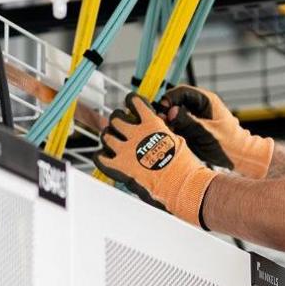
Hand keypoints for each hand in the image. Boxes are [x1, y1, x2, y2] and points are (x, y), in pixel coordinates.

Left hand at [96, 93, 217, 227]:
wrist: (181, 185)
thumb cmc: (184, 165)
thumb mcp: (178, 140)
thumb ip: (163, 131)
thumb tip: (160, 125)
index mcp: (151, 124)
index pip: (134, 101)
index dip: (132, 101)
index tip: (131, 103)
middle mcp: (136, 133)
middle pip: (116, 118)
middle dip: (117, 120)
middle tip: (120, 126)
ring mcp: (125, 150)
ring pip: (106, 135)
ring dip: (109, 137)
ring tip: (112, 141)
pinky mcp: (119, 167)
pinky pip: (100, 157)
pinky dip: (100, 157)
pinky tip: (105, 158)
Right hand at [160, 85, 273, 178]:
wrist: (240, 158)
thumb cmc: (229, 144)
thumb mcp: (206, 133)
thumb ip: (188, 122)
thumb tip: (170, 111)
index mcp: (206, 101)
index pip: (182, 91)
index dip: (170, 98)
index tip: (162, 109)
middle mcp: (200, 107)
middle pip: (176, 102)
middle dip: (166, 110)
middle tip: (160, 121)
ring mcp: (196, 118)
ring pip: (175, 114)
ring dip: (168, 121)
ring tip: (163, 130)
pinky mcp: (193, 129)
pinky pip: (178, 125)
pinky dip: (172, 130)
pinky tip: (169, 136)